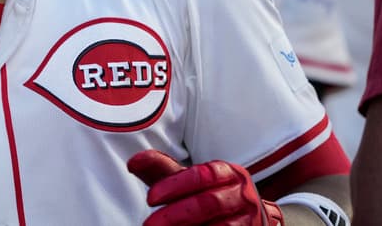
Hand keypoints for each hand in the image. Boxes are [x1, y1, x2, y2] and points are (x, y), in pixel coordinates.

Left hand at [127, 150, 284, 225]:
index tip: (150, 198)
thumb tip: (133, 162)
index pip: (201, 175)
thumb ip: (162, 169)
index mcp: (227, 173)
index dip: (174, 186)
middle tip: (150, 225)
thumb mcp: (188, 181)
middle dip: (175, 215)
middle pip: (208, 203)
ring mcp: (249, 219)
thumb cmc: (209, 197)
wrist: (247, 220)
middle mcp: (242, 194)